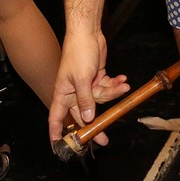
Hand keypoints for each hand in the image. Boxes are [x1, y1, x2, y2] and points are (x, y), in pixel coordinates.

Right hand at [48, 30, 128, 146]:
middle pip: (83, 114)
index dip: (56, 132)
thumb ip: (85, 100)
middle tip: (104, 140)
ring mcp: (86, 85)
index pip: (56, 118)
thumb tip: (86, 119)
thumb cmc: (78, 54)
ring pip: (100, 99)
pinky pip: (107, 87)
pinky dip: (115, 84)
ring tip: (123, 85)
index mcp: (63, 94)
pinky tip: (123, 79)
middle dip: (95, 125)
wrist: (88, 33)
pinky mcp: (97, 77)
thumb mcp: (82, 79)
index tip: (59, 147)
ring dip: (112, 93)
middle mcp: (73, 92)